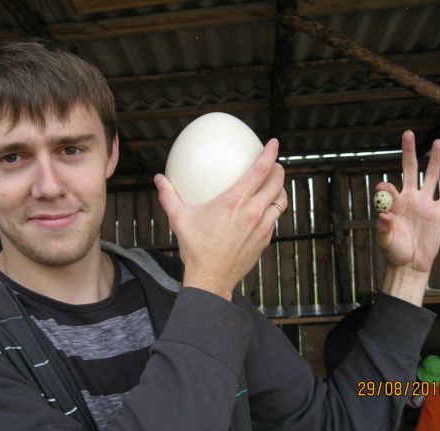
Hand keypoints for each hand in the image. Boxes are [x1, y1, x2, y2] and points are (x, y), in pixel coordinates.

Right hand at [154, 139, 286, 300]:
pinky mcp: (265, 240)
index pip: (260, 170)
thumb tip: (159, 179)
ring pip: (281, 201)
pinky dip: (273, 209)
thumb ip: (169, 196)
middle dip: (279, 169)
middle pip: (277, 182)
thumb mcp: (179, 219)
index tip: (274, 143)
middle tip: (274, 164)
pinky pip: (274, 218)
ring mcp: (262, 227)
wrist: (211, 278)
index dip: (270, 154)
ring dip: (280, 189)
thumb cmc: (195, 249)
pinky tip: (264, 209)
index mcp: (235, 202)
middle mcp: (253, 212)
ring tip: (274, 185)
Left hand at [377, 130, 439, 304]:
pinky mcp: (438, 212)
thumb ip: (383, 226)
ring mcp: (425, 204)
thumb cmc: (393, 250)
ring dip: (434, 160)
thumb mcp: (384, 239)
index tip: (383, 189)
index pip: (389, 188)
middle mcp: (409, 199)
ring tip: (437, 142)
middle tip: (407, 133)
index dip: (385, 188)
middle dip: (409, 152)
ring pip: (431, 176)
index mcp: (393, 203)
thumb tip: (384, 214)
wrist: (410, 263)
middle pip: (410, 170)